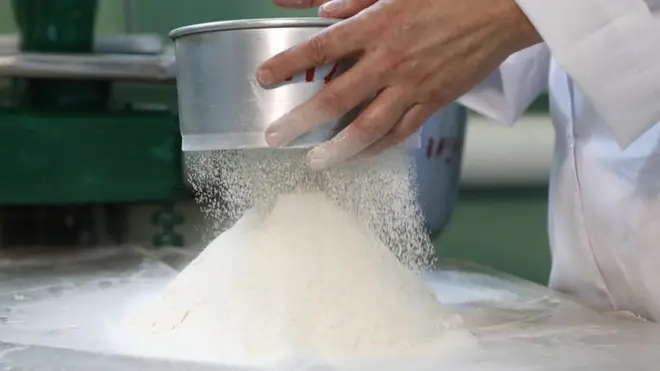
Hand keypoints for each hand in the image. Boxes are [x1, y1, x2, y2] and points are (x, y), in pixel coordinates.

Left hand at [260, 0, 540, 169]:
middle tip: (276, 138)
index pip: (320, 49)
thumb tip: (321, 12)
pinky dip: (376, 148)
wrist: (500, 9)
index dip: (287, 65)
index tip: (263, 79)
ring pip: (368, 128)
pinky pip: (399, 133)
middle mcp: (389, 61)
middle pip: (336, 100)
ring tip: (315, 161)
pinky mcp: (433, 102)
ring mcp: (412, 87)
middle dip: (301, 122)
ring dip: (337, 149)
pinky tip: (358, 156)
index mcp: (376, 26)